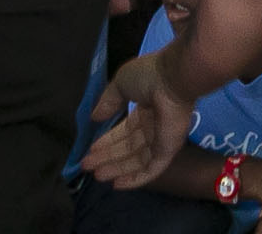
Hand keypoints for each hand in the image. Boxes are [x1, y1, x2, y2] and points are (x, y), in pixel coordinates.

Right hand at [84, 49, 196, 188]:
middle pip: (128, 147)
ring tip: (97, 175)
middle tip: (87, 166)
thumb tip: (94, 117)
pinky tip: (117, 185)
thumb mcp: (121, 84)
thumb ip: (108, 102)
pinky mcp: (168, 150)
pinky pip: (151, 170)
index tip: (91, 149)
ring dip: (117, 169)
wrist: (174, 79)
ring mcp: (162, 139)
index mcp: (145, 108)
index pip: (124, 130)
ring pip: (137, 160)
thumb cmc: (149, 77)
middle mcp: (153, 125)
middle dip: (108, 157)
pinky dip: (135, 179)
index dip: (108, 140)